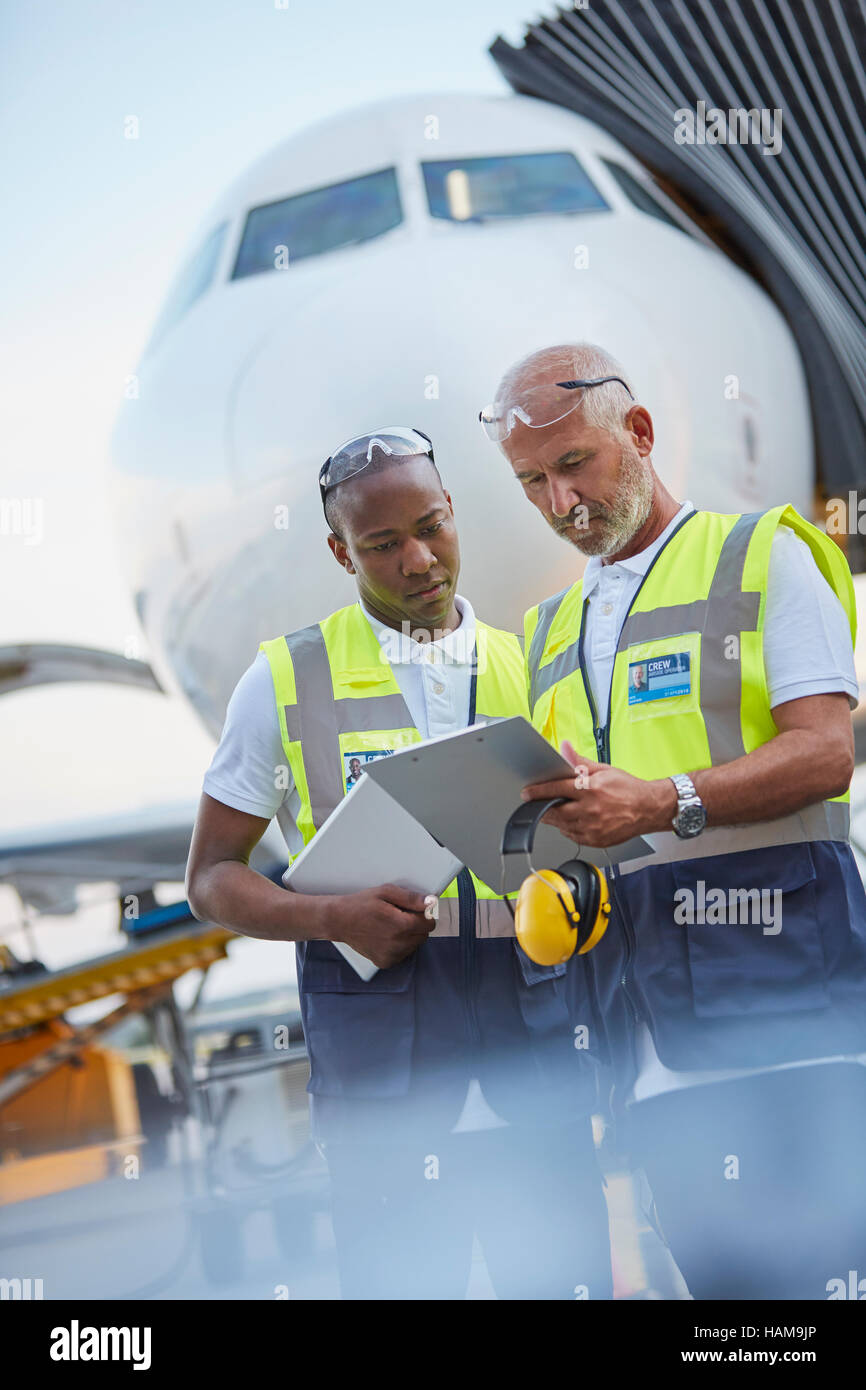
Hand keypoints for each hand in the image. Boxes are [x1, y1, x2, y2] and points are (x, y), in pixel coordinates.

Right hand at [327, 884, 438, 968]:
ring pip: (414, 945)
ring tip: (391, 925)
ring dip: (409, 936)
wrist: (339, 921)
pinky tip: (387, 935)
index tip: (415, 910)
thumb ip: (410, 898)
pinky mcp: (385, 962)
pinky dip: (399, 945)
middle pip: (423, 935)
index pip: (429, 923)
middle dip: (417, 925)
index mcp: (400, 925)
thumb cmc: (361, 905)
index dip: (424, 914)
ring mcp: (391, 955)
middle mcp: (397, 944)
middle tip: (400, 915)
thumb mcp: (386, 892)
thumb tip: (430, 902)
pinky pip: (403, 954)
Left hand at [520, 740, 672, 846]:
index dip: (538, 791)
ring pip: (562, 825)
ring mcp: (593, 828)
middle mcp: (590, 810)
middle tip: (538, 803)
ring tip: (557, 810)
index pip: (556, 790)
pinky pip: (573, 836)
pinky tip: (573, 820)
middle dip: (543, 807)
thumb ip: (579, 762)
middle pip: (555, 811)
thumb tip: (564, 749)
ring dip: (555, 818)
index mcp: (591, 789)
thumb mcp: (603, 770)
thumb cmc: (628, 789)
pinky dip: (568, 828)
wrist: (649, 809)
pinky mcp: (596, 840)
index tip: (527, 793)